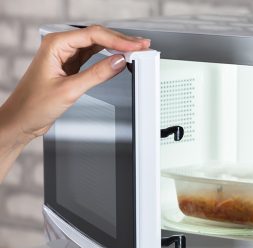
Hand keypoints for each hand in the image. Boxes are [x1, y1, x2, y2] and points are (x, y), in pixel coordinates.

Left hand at [0, 25, 149, 179]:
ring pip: (97, 45)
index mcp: (55, 44)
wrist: (22, 120)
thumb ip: (97, 74)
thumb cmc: (33, 104)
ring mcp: (66, 56)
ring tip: (136, 49)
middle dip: (121, 40)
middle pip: (97, 36)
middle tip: (142, 45)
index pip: (94, 35)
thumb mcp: (70, 89)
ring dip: (117, 47)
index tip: (135, 45)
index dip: (118, 39)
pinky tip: (119, 58)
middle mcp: (60, 46)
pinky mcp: (70, 66)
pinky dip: (108, 57)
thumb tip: (118, 62)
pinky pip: (93, 56)